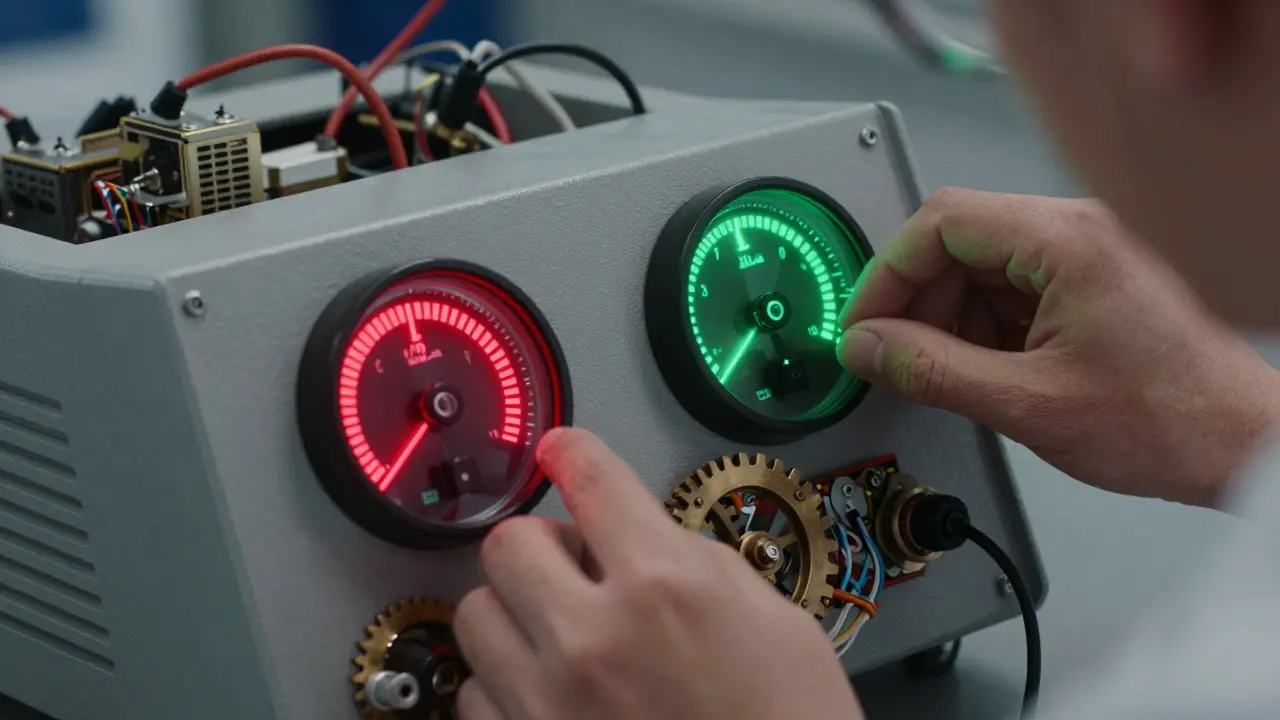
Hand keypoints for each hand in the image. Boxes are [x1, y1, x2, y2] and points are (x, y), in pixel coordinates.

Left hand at [453, 428, 862, 719]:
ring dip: (513, 614)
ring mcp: (549, 703)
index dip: (574, 452)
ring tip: (557, 636)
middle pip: (510, 541)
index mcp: (665, 587)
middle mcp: (594, 638)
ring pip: (476, 614)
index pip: (592, 478)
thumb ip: (695, 562)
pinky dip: (503, 686)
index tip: (562, 451)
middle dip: (542, 545)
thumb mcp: (775, 620)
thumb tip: (642, 535)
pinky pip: (473, 694)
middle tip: (572, 565)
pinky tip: (548, 694)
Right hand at [838, 189, 1279, 507]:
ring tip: (954, 375)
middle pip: (957, 240)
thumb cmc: (1171, 419)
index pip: (941, 221)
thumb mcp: (1027, 403)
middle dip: (916, 302)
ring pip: (981, 266)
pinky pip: (1012, 288)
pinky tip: (990, 371)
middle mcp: (1079, 230)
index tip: (864, 324)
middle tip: (894, 357)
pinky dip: (984, 328)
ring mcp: (1087, 253)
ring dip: (950, 319)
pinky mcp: (1091, 281)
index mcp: (1066, 241)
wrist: (1243, 443)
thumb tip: (867, 348)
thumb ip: (932, 371)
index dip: (887, 274)